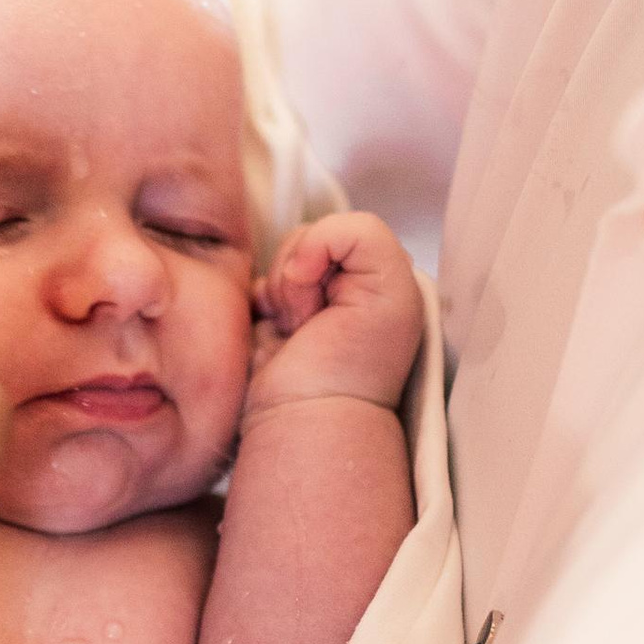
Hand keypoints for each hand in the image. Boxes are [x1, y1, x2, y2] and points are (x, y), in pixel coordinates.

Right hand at [247, 210, 422, 416]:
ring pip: (278, 257)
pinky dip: (260, 303)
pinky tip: (277, 332)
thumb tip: (301, 255)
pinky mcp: (271, 314)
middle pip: (306, 237)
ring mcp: (307, 298)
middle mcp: (346, 283)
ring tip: (298, 332)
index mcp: (383, 276)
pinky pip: (253, 281)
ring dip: (282, 293)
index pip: (344, 228)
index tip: (340, 297)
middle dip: (303, 275)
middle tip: (316, 321)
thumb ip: (358, 232)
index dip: (331, 253)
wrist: (307, 415)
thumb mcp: (390, 283)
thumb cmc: (356, 362)